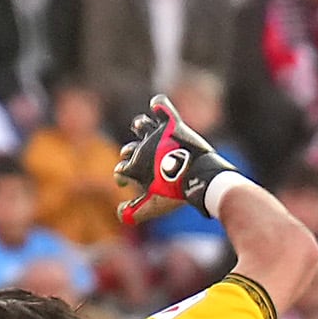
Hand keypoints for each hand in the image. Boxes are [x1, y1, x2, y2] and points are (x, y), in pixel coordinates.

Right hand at [113, 90, 237, 216]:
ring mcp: (157, 136)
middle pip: (129, 149)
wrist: (197, 177)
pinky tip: (157, 105)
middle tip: (135, 160)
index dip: (121, 177)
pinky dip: (159, 105)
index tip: (125, 183)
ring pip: (140, 126)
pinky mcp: (173, 125)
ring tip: (139, 127)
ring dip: (138, 127)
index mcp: (136, 167)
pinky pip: (163, 108)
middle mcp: (142, 149)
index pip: (121, 170)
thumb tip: (119, 214)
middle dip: (129, 155)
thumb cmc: (176, 194)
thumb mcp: (154, 207)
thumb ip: (135, 212)